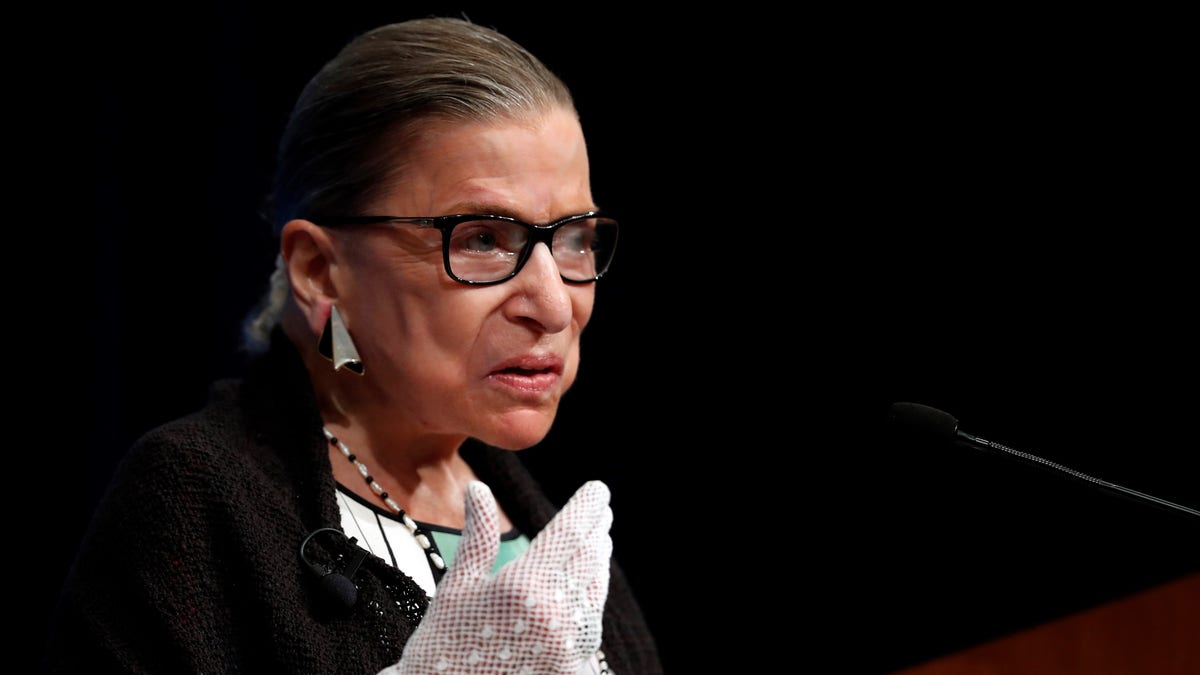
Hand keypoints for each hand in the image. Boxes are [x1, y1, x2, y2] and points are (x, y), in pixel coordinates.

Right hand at [381, 480, 612, 674]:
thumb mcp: (456, 586)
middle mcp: (554, 613)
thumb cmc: (441, 646)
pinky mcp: (572, 669)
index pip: (571, 531)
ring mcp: (568, 646)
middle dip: (597, 531)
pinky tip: (585, 591)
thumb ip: (478, 535)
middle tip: (600, 512)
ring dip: (597, 564)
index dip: (588, 506)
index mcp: (523, 585)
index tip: (597, 489)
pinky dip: (590, 602)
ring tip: (596, 544)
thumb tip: (478, 488)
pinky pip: (590, 628)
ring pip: (595, 592)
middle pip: (590, 558)